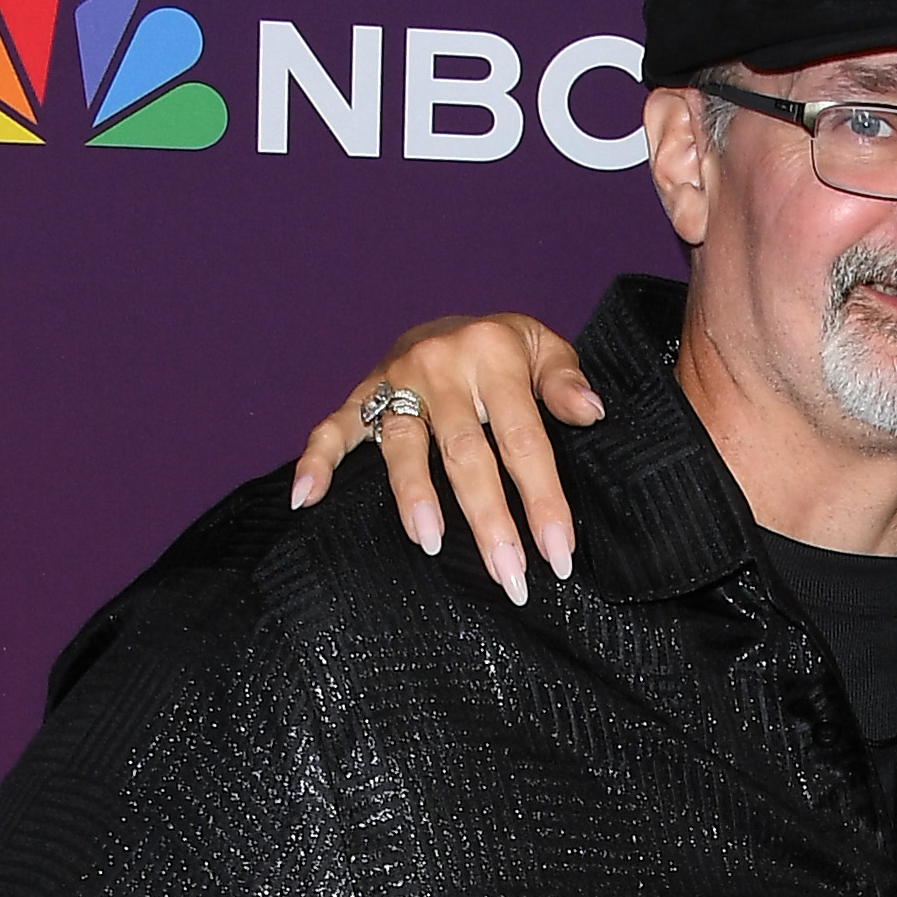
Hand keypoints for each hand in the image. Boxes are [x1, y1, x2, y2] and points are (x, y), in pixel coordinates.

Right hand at [288, 314, 600, 606]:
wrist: (447, 321)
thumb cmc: (505, 353)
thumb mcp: (544, 349)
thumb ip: (566, 381)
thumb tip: (590, 412)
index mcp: (491, 354)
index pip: (522, 439)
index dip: (542, 500)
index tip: (557, 556)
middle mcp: (439, 365)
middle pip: (465, 452)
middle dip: (488, 519)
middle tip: (507, 575)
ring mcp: (395, 379)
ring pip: (402, 445)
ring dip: (414, 496)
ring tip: (429, 543)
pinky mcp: (360, 394)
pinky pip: (332, 429)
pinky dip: (315, 462)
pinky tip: (306, 501)